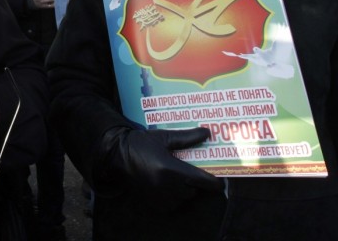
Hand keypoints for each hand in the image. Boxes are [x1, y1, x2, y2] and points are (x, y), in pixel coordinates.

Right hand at [100, 126, 220, 205]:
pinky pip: (172, 204)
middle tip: (189, 170)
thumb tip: (207, 133)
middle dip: (195, 182)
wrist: (117, 155)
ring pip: (184, 198)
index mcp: (171, 169)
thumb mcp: (164, 137)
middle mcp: (167, 185)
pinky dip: (174, 197)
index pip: (202, 180)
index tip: (220, 181)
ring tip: (176, 176)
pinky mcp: (153, 202)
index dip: (214, 182)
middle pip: (193, 190)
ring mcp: (159, 196)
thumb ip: (187, 137)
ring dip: (185, 189)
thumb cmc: (141, 143)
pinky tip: (167, 185)